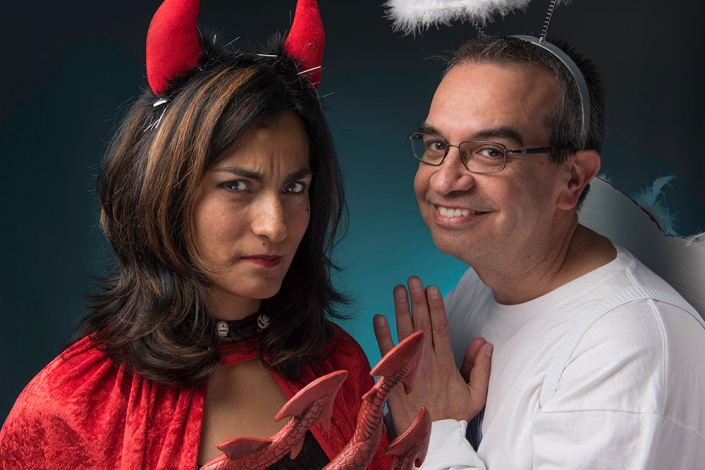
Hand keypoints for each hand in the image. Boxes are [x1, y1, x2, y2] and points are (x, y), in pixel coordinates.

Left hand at [373, 276, 492, 430]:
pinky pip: (386, 354)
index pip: (441, 328)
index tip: (433, 288)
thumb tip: (484, 342)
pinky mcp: (394, 380)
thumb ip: (481, 368)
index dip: (437, 306)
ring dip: (399, 310)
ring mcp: (409, 370)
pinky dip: (382, 335)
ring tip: (397, 290)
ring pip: (404, 334)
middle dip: (417, 300)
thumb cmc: (453, 418)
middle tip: (412, 280)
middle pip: (421, 325)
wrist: (432, 442)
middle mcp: (426, 363)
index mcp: (446, 364)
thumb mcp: (476, 396)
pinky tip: (379, 318)